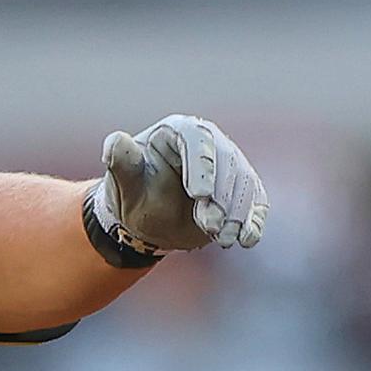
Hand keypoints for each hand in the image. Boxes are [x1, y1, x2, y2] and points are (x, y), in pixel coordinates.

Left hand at [91, 114, 266, 258]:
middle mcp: (208, 143)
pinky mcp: (241, 190)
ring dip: (238, 211)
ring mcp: (228, 166)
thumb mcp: (124, 181)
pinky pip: (255, 200)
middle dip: (222, 195)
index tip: (200, 195)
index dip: (202, 166)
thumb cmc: (134, 193)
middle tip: (211, 226)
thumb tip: (116, 142)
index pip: (197, 139)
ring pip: (243, 181)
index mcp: (178, 132)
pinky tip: (247, 239)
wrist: (148, 217)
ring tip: (225, 238)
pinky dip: (254, 219)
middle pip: (226, 161)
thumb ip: (122, 162)